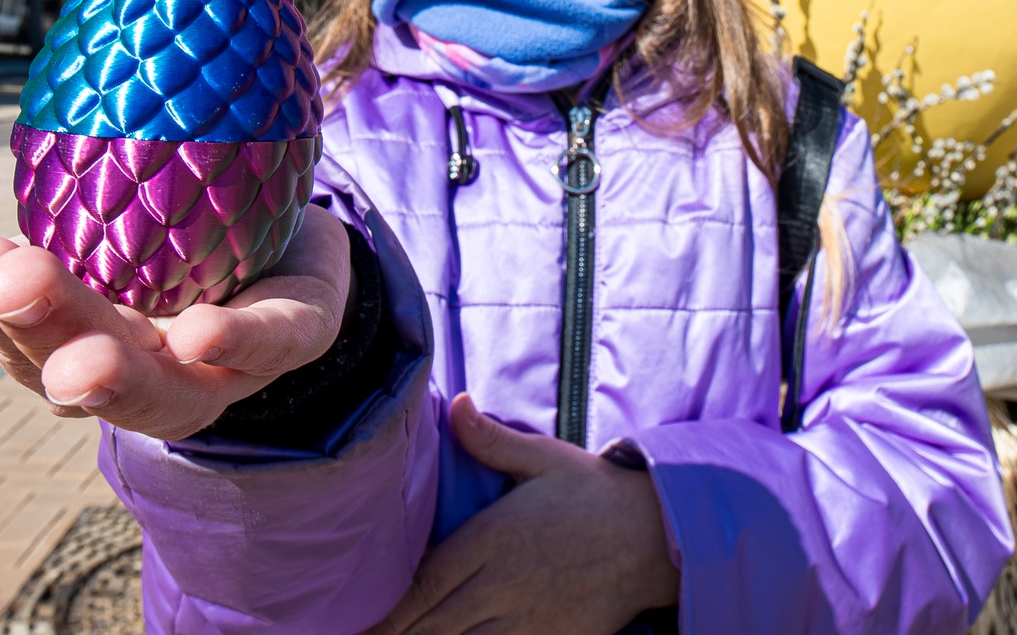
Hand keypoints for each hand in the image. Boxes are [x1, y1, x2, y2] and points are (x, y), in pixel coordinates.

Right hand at [0, 207, 350, 440]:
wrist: (304, 254)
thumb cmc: (188, 247)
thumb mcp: (102, 245)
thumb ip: (18, 260)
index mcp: (96, 352)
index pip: (23, 344)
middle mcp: (153, 379)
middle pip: (80, 370)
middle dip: (36, 332)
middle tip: (1, 282)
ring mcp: (227, 372)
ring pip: (163, 385)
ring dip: (116, 368)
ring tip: (82, 355)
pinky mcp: (300, 336)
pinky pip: (270, 342)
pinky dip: (234, 341)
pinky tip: (199, 333)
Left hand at [366, 393, 678, 634]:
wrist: (657, 535)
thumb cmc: (596, 493)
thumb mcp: (544, 459)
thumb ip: (491, 441)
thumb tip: (457, 404)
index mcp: (495, 537)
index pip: (426, 580)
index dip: (389, 606)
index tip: (359, 616)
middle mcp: (504, 582)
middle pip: (434, 622)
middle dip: (395, 634)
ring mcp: (527, 618)